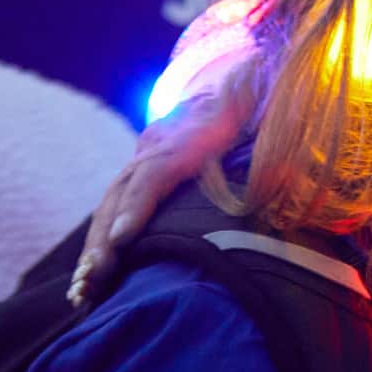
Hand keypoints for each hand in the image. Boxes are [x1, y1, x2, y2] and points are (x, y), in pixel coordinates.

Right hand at [69, 60, 260, 307]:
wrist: (231, 80)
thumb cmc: (255, 108)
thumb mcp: (270, 120)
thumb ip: (275, 147)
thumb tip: (288, 175)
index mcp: (188, 135)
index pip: (155, 172)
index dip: (137, 206)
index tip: (121, 239)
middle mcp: (155, 146)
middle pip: (122, 194)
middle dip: (104, 240)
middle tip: (93, 280)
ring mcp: (142, 158)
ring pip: (110, 203)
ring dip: (95, 248)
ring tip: (84, 291)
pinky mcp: (139, 171)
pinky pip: (113, 206)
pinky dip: (101, 241)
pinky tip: (93, 278)